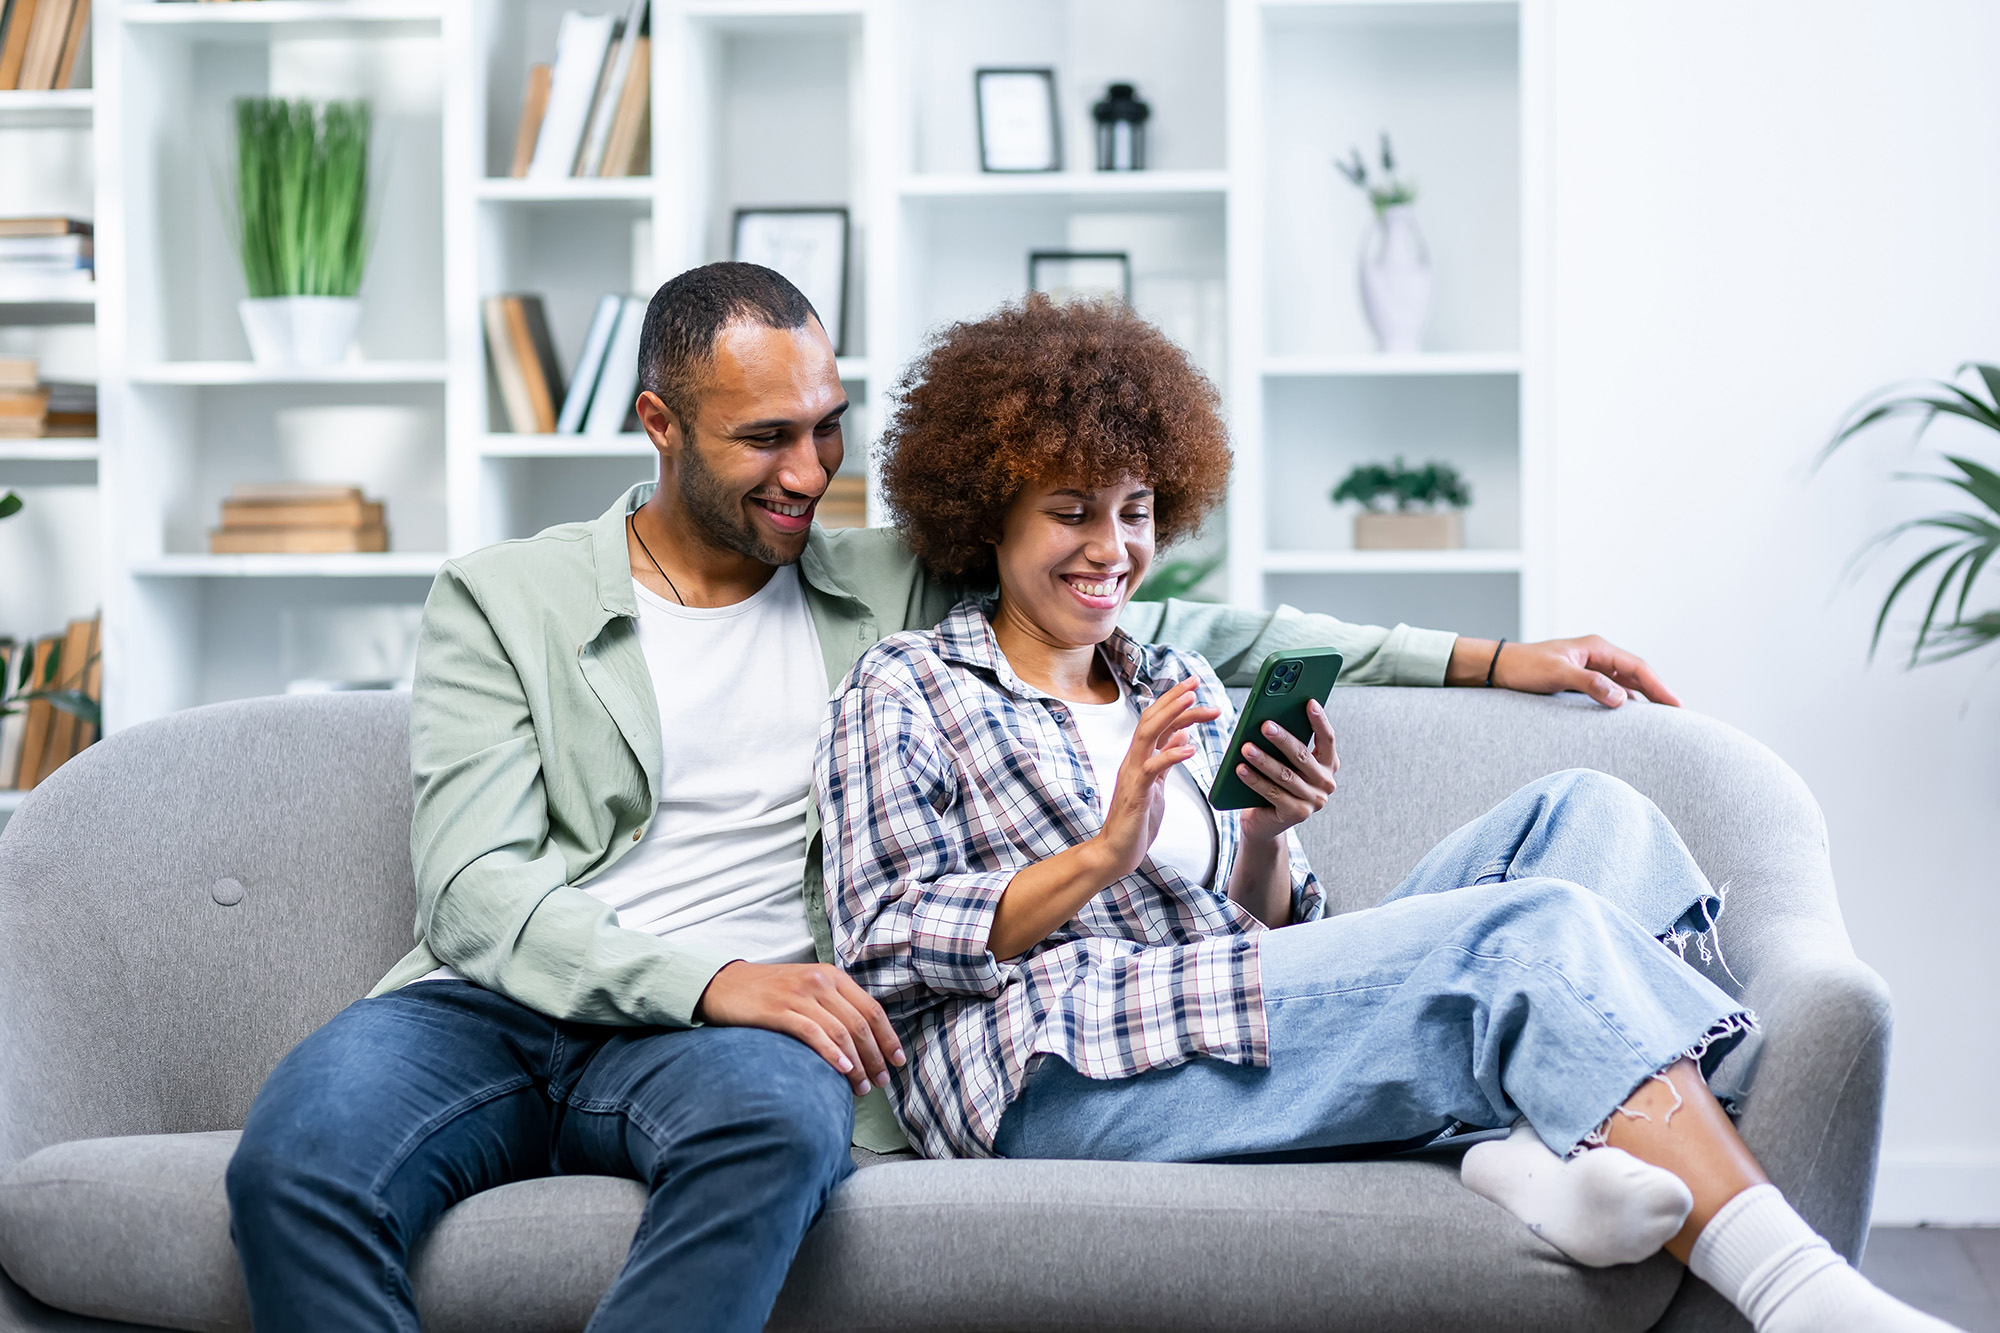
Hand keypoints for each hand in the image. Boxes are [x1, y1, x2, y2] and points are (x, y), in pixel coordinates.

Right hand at [694, 961, 904, 1097]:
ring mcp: (799, 995)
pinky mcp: (778, 1010)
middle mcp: (820, 981)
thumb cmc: (768, 991)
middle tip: (881, 1081)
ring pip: (841, 1031)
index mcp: (832, 975)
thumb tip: (862, 1038)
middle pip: (860, 1023)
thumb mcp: (807, 987)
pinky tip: (842, 1070)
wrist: (723, 984)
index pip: (871, 1008)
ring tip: (862, 1086)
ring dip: (857, 1063)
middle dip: (876, 1056)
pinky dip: (831, 1053)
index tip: (897, 1060)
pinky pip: (813, 1033)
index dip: (888, 1037)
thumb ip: (833, 1004)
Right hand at [1089, 676, 1219, 881]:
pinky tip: (1190, 748)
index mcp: (1140, 758)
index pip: (1157, 721)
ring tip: (1193, 701)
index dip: (1174, 701)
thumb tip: (1181, 734)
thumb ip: (1166, 759)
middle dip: (1174, 698)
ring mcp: (1132, 775)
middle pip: (1151, 719)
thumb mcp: (1158, 785)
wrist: (1116, 852)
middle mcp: (1133, 760)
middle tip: (1196, 683)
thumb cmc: (1137, 821)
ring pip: (1148, 735)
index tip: (1195, 686)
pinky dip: (1172, 755)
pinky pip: (1153, 769)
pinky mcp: (1136, 793)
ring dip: (1171, 715)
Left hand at [1234, 697, 1338, 842]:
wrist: (1265, 821)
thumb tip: (1269, 720)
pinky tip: (1240, 769)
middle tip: (1265, 725)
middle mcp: (1325, 782)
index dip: (1319, 720)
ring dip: (1264, 760)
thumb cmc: (1274, 782)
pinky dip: (1255, 780)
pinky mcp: (1296, 814)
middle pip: (1303, 756)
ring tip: (1246, 747)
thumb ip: (1284, 744)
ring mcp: (1313, 801)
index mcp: (1327, 764)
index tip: (1309, 702)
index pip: (1327, 738)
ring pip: (1285, 775)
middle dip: (1283, 739)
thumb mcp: (1283, 761)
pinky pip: (1273, 793)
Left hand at [1449, 635, 1681, 707]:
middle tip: (1679, 716)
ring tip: (1660, 720)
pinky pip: (1610, 690)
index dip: (1660, 687)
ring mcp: (1589, 666)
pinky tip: (1628, 716)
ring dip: (1641, 699)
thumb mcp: (1558, 675)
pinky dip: (1622, 701)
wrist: (1498, 667)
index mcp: (1596, 648)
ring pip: (1624, 683)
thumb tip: (1621, 699)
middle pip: (1636, 674)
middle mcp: (1597, 655)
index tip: (1677, 706)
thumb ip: (1590, 684)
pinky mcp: (1580, 679)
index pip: (1638, 667)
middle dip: (1658, 693)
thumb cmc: (1524, 667)